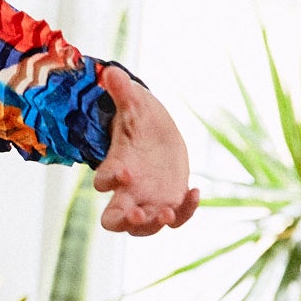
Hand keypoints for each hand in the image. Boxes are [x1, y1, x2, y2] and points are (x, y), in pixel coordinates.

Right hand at [93, 65, 199, 236]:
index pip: (103, 182)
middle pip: (115, 220)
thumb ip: (122, 93)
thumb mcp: (133, 106)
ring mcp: (149, 201)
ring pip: (144, 227)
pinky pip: (177, 217)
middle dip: (125, 221)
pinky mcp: (171, 203)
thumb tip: (110, 72)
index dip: (110, 181)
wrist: (159, 135)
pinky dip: (187, 211)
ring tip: (168, 214)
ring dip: (154, 225)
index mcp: (116, 167)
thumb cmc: (140, 122)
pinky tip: (196, 192)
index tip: (125, 173)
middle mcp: (128, 191)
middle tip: (139, 215)